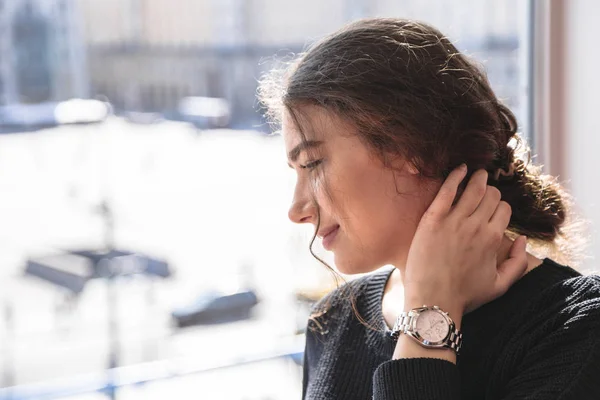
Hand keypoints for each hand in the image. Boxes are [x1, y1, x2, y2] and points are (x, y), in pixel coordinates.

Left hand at [403, 165, 527, 318]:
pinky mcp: (432, 219)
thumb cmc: (464, 296)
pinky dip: (455, 176)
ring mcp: (453, 221)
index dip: (500, 207)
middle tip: (484, 189)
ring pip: (472, 189)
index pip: (504, 209)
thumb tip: (524, 239)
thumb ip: (518, 263)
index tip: (493, 208)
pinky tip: (460, 168)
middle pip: (490, 196)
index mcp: (493, 239)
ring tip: (477, 172)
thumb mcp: (499, 286)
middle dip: (490, 191)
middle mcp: (476, 227)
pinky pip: (446, 190)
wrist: (432, 301)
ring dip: (478, 177)